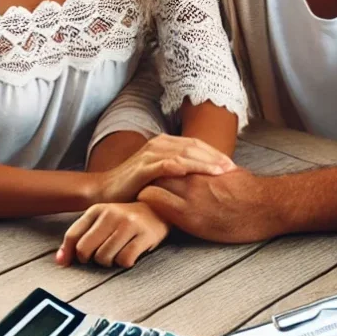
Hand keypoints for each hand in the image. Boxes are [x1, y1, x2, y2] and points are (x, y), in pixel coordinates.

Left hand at [56, 202, 169, 268]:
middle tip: (101, 255)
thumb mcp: (101, 221)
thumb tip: (60, 262)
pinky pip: (124, 260)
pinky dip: (125, 263)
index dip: (71, 254)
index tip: (76, 260)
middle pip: (85, 250)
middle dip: (91, 259)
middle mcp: (112, 213)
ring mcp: (130, 223)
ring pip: (104, 257)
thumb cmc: (125, 221)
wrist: (159, 210)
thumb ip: (79, 238)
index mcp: (98, 209)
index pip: (73, 236)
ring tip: (118, 253)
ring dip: (109, 262)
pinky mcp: (145, 234)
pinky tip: (131, 254)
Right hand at [95, 134, 236, 203]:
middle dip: (215, 157)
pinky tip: (195, 173)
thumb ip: (180, 173)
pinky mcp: (142, 167)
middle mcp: (159, 144)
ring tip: (220, 171)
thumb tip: (207, 180)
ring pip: (184, 154)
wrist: (104, 191)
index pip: (196, 145)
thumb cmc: (136, 187)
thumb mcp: (162, 176)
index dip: (215, 154)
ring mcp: (150, 154)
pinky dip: (182, 168)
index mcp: (166, 144)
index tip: (232, 165)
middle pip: (194, 147)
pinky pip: (166, 165)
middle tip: (232, 168)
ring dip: (204, 163)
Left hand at [137, 168, 276, 242]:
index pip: (168, 162)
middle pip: (156, 173)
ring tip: (142, 203)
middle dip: (148, 180)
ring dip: (146, 195)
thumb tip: (206, 170)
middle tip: (141, 190)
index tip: (154, 178)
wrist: (267, 206)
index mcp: (201, 168)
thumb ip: (211, 170)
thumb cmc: (254, 191)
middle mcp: (193, 179)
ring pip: (152, 188)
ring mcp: (190, 198)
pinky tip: (149, 216)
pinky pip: (158, 208)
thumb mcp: (230, 174)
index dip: (159, 169)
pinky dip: (151, 209)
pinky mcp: (190, 218)